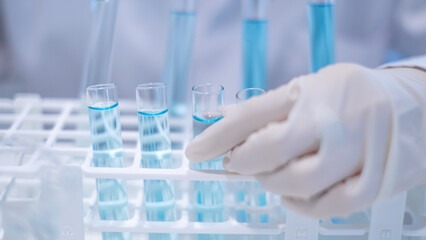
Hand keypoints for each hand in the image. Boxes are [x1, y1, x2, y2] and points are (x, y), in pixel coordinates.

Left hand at [185, 63, 425, 217]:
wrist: (413, 105)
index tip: (195, 152)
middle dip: (244, 162)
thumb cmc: (349, 97)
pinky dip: (300, 204)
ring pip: (296, 182)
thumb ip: (269, 109)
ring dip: (272, 183)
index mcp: (312, 91)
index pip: (251, 115)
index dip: (216, 137)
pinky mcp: (372, 181)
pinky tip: (294, 193)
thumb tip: (222, 123)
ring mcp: (354, 152)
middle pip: (271, 151)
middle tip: (239, 163)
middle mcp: (332, 120)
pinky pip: (326, 206)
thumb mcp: (310, 88)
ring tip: (271, 174)